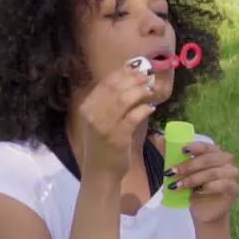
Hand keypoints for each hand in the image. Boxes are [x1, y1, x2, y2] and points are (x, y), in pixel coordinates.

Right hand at [73, 61, 157, 180]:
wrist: (100, 171)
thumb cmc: (104, 146)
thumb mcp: (101, 121)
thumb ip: (111, 105)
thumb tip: (130, 85)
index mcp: (87, 107)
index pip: (105, 83)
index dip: (122, 73)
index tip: (136, 67)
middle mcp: (92, 113)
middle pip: (115, 88)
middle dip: (133, 79)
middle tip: (148, 75)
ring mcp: (103, 125)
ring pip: (123, 100)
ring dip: (140, 91)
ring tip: (151, 88)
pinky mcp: (116, 136)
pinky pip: (132, 117)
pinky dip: (143, 110)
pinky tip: (151, 107)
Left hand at [167, 141, 238, 224]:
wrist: (205, 211)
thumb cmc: (194, 189)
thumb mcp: (184, 173)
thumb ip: (176, 158)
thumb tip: (159, 139)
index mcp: (215, 153)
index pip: (207, 146)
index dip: (195, 147)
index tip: (181, 151)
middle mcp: (227, 161)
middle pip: (208, 159)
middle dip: (188, 166)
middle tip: (172, 172)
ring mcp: (232, 175)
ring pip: (212, 172)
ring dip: (193, 179)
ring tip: (178, 186)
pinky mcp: (234, 188)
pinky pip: (222, 184)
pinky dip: (208, 187)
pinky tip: (197, 191)